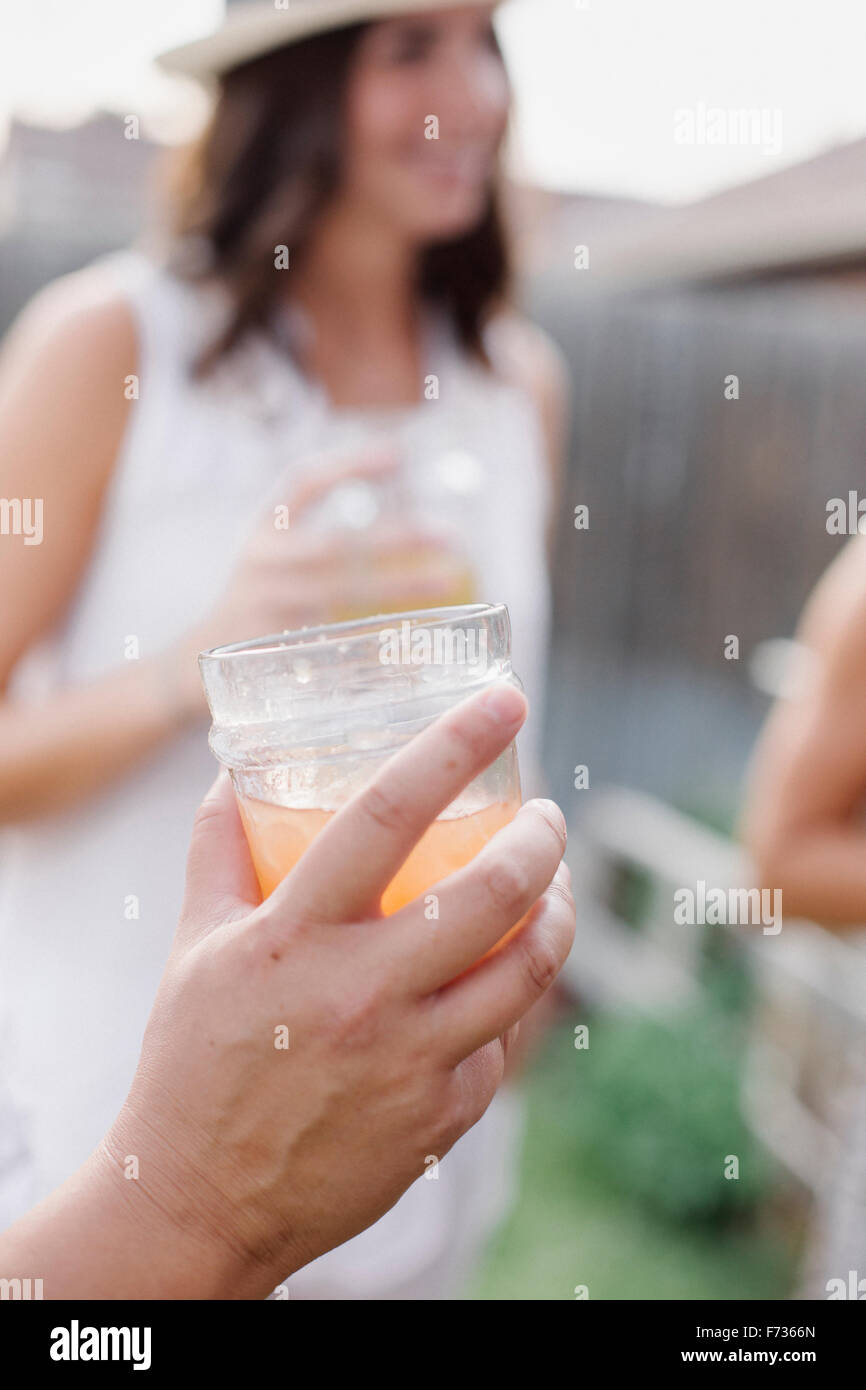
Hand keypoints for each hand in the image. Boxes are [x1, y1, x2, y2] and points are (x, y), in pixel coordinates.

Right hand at [97, 683, 573, 1297]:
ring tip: (555, 886)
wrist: (198, 1202)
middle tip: (548, 818)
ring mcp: (410, 1062)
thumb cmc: (192, 1063)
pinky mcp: (442, 1117)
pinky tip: (506, 977)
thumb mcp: (194, 945)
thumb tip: (233, 774)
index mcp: (294, 937)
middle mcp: (361, 994)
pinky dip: (515, 999)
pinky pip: (504, 1040)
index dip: (455, 744)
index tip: (506, 700)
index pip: (387, 813)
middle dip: (542, 840)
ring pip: (527, 969)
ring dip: (559, 913)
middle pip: (492, 892)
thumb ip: (217, 852)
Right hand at [175, 447, 470, 709]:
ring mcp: (267, 608)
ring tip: (449, 576)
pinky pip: (339, 641)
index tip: (399, 455)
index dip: (349, 465)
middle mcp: (262, 563)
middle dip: (396, 537)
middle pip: (336, 544)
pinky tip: (420, 637)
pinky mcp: (276, 650)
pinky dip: (382, 639)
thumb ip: (325, 545)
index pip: (303, 483)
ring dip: (402, 585)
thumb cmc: (259, 604)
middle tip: (449, 533)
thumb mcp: (275, 559)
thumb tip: (407, 531)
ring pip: (343, 592)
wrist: (194, 665)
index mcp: (262, 532)